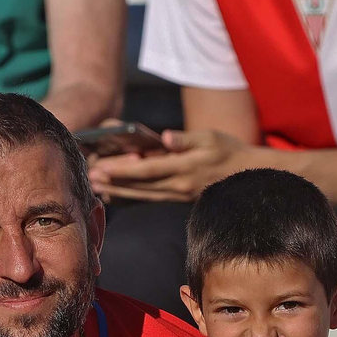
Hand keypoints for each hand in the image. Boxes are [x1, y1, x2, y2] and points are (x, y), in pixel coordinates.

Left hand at [89, 129, 270, 202]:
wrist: (245, 175)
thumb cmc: (227, 150)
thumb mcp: (210, 138)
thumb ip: (186, 139)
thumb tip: (166, 138)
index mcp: (185, 168)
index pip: (148, 170)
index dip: (124, 171)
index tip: (104, 168)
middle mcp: (178, 186)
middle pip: (140, 186)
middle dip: (114, 183)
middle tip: (90, 179)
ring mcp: (177, 195)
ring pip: (142, 195)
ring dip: (119, 192)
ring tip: (97, 188)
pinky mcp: (176, 198)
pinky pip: (150, 198)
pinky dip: (131, 197)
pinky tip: (115, 194)